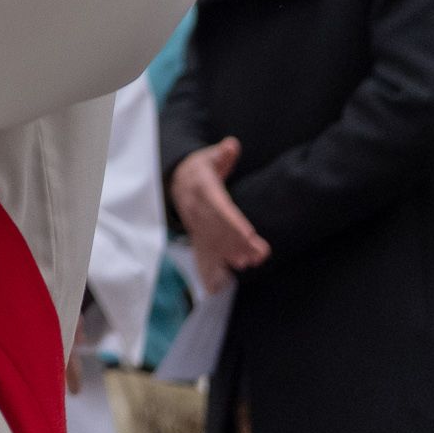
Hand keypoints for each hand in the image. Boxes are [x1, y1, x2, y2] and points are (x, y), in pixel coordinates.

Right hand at [171, 137, 270, 291]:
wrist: (176, 179)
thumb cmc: (201, 168)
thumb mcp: (209, 157)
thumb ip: (222, 154)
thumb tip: (232, 145)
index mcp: (201, 189)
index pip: (219, 207)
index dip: (234, 222)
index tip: (250, 234)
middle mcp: (196, 209)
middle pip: (217, 228)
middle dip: (237, 243)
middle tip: (257, 255)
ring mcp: (194, 224)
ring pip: (211, 242)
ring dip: (229, 255)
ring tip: (247, 263)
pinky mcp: (195, 235)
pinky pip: (200, 253)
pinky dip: (207, 271)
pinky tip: (217, 287)